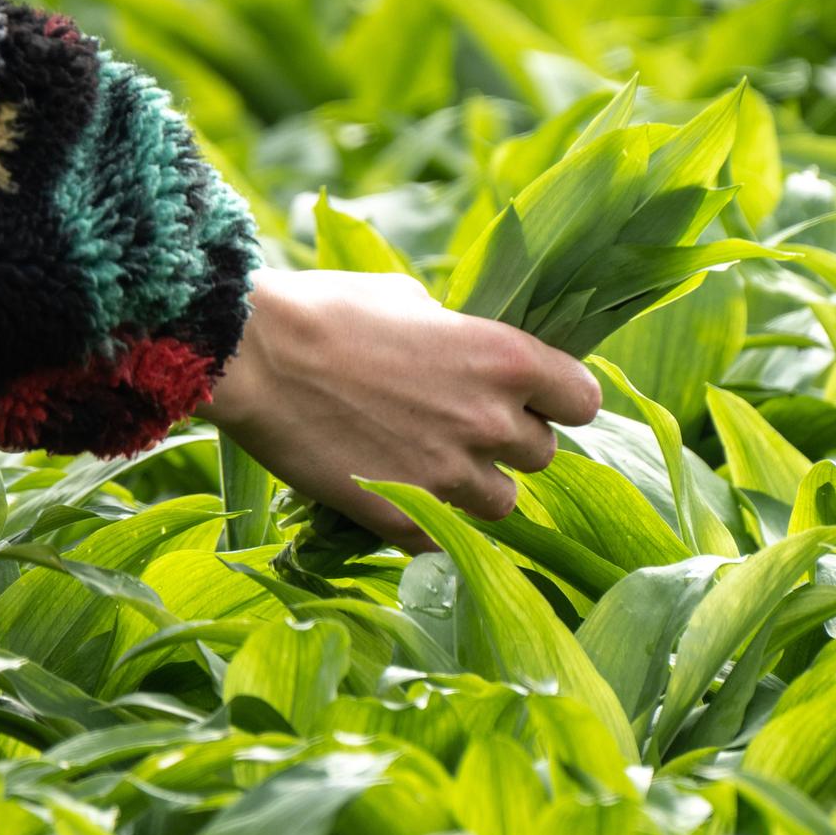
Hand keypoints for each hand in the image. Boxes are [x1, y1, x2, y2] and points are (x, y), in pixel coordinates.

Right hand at [195, 269, 603, 549]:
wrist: (251, 358)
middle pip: (544, 456)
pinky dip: (429, 520)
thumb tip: (463, 348)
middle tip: (465, 427)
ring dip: (478, 488)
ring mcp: (449, 477)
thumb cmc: (326, 310)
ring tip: (432, 465)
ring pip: (503, 505)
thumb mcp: (410, 298)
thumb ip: (456, 333)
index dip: (560, 401)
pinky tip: (394, 490)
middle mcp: (491, 422)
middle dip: (510, 444)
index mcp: (505, 358)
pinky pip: (446, 536)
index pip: (584, 401)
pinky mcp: (405, 519)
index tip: (536, 400)